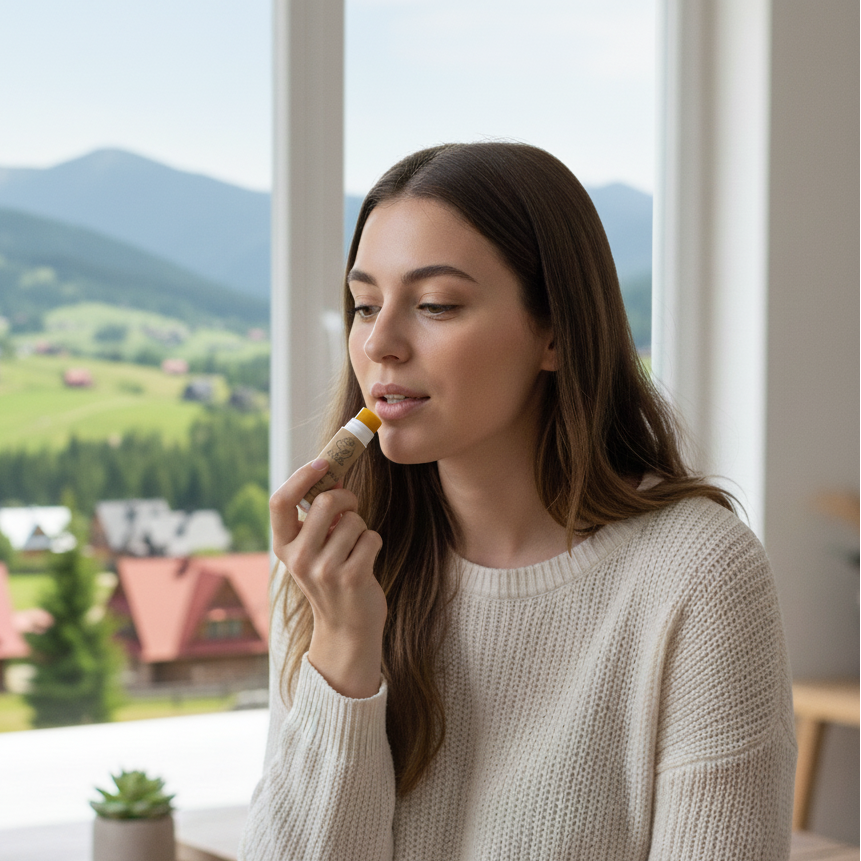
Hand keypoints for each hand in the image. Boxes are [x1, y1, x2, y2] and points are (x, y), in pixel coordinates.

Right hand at [270, 460, 385, 697]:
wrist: (347, 628)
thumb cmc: (332, 577)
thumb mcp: (314, 548)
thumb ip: (317, 516)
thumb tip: (334, 474)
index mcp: (283, 546)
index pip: (280, 501)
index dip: (301, 476)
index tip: (322, 463)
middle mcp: (299, 558)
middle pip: (325, 502)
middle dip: (346, 499)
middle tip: (351, 509)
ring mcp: (324, 570)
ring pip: (354, 520)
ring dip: (362, 527)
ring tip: (355, 547)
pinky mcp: (352, 577)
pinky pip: (371, 537)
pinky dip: (374, 543)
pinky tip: (366, 561)